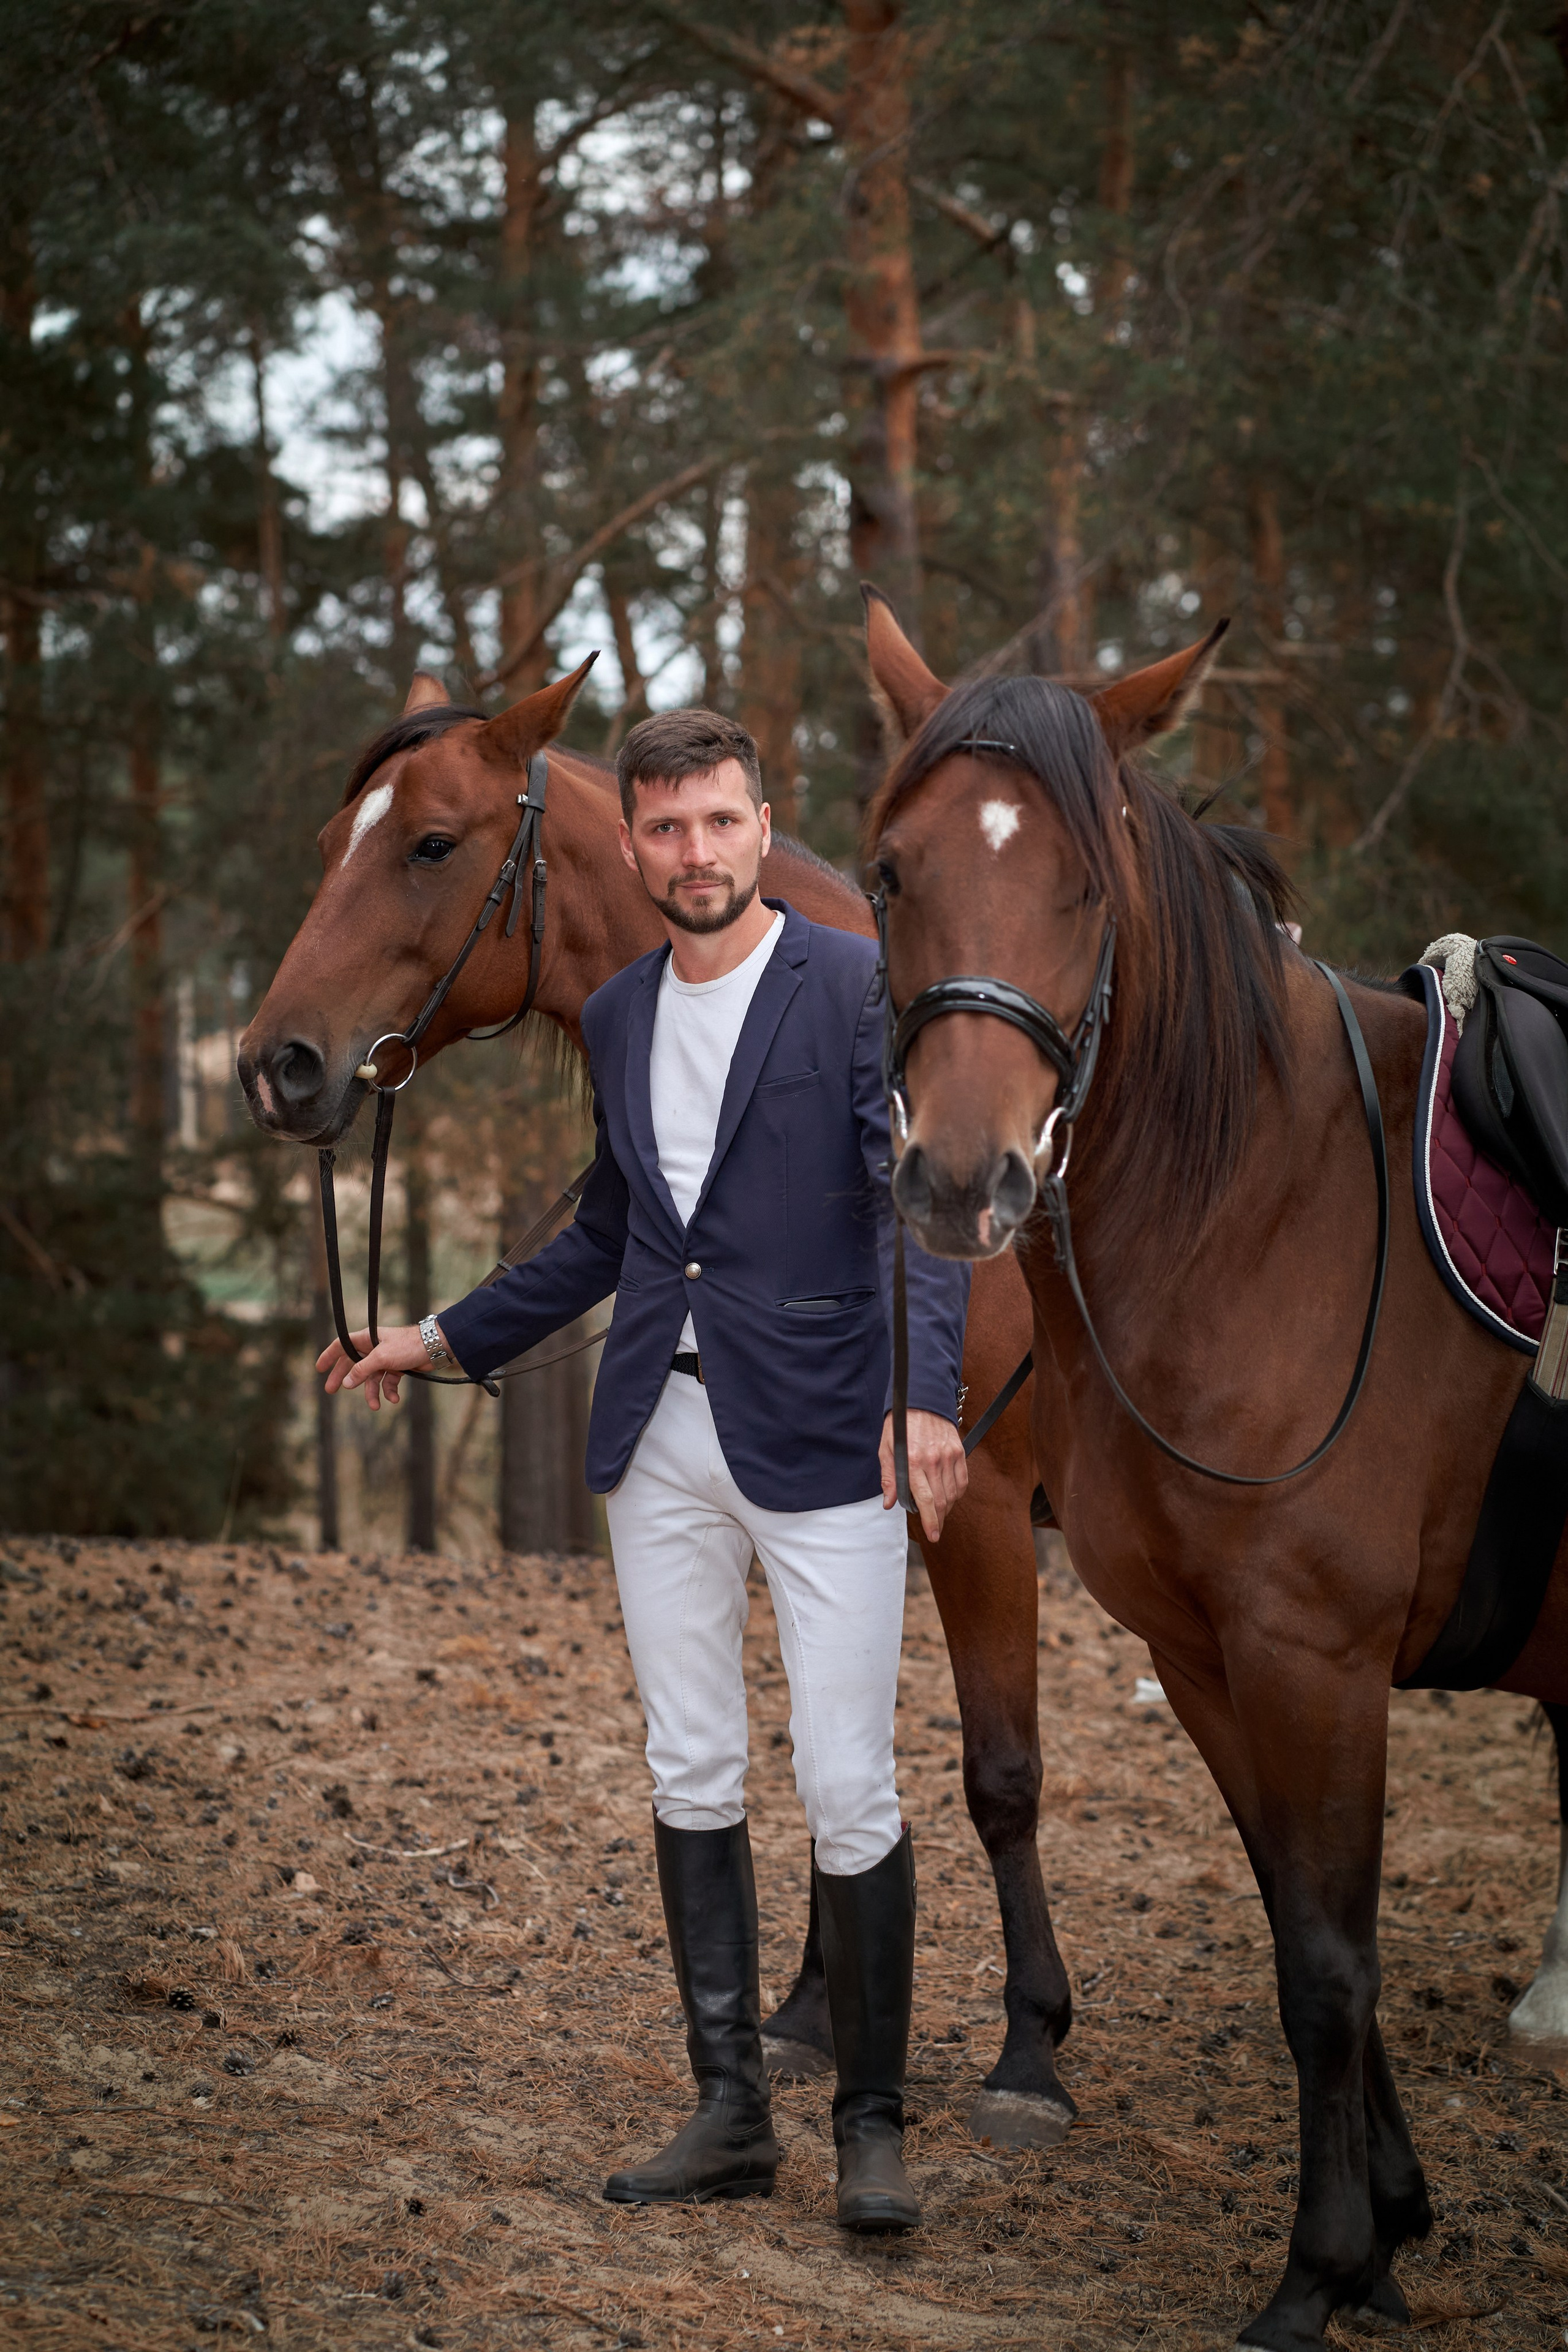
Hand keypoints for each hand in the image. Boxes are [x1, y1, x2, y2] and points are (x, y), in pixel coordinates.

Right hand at [316, 1322, 440, 1409]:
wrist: (435, 1347)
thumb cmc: (407, 1346)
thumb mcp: (381, 1357)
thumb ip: (362, 1370)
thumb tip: (347, 1383)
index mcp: (366, 1339)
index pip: (341, 1345)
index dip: (329, 1356)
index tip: (319, 1368)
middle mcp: (373, 1348)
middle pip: (352, 1364)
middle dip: (344, 1378)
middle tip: (331, 1390)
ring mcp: (385, 1359)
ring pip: (371, 1378)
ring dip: (372, 1393)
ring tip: (375, 1406)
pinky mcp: (397, 1368)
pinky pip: (387, 1383)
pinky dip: (389, 1392)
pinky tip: (394, 1399)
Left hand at [880, 1408, 968, 1544]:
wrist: (921, 1399)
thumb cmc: (900, 1425)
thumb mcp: (886, 1448)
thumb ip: (889, 1477)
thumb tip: (890, 1503)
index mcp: (913, 1461)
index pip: (926, 1499)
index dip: (931, 1521)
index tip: (933, 1535)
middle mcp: (933, 1460)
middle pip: (942, 1500)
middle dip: (939, 1519)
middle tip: (934, 1529)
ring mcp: (949, 1455)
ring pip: (953, 1493)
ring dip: (948, 1508)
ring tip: (939, 1513)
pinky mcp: (959, 1451)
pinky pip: (963, 1480)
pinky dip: (957, 1493)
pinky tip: (950, 1497)